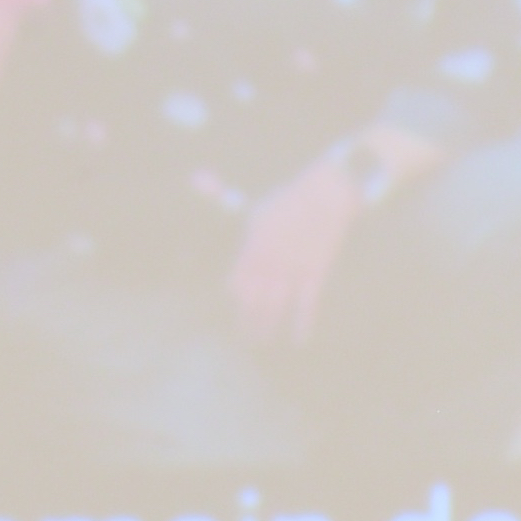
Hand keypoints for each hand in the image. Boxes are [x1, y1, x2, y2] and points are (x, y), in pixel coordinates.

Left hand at [227, 149, 382, 345]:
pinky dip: (303, 323)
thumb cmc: (288, 198)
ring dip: (268, 326)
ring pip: (276, 307)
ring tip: (263, 341)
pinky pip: (307, 305)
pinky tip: (299, 340)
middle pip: (253, 301)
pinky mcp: (315, 274)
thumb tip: (195, 178)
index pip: (237, 282)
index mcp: (252, 248)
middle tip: (246, 338)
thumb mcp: (254, 205)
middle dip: (248, 320)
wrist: (326, 194)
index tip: (237, 305)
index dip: (236, 296)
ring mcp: (292, 271)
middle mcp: (268, 264)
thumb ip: (222, 197)